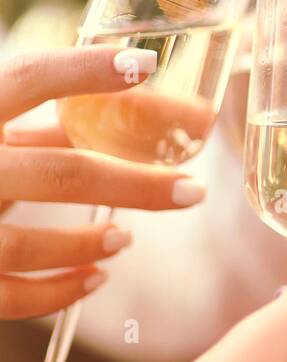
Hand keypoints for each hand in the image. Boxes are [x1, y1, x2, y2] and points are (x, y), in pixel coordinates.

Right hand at [0, 47, 205, 317]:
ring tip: (128, 238)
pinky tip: (98, 278)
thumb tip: (146, 102)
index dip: (85, 70)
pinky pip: (13, 296)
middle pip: (60, 174)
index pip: (28, 79)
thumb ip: (49, 124)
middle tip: (194, 190)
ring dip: (90, 243)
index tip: (145, 64)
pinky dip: (60, 291)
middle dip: (135, 184)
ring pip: (31, 243)